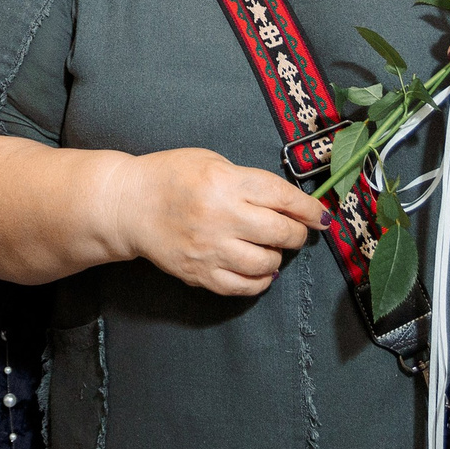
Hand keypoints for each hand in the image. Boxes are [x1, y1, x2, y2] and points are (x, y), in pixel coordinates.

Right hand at [111, 147, 324, 297]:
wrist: (128, 204)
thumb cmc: (170, 176)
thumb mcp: (211, 161)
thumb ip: (249, 180)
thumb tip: (289, 204)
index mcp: (226, 182)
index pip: (283, 198)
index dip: (309, 210)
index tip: (321, 217)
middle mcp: (221, 217)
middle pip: (280, 233)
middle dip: (296, 234)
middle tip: (294, 231)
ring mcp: (210, 249)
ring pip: (266, 263)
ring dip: (276, 256)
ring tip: (269, 247)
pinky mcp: (199, 273)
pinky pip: (243, 287)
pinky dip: (259, 280)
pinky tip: (259, 269)